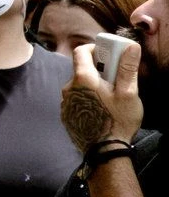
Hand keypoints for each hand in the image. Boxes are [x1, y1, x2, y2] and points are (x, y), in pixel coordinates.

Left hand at [65, 36, 145, 151]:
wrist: (104, 151)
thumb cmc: (118, 120)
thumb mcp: (128, 93)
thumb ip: (127, 68)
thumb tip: (131, 46)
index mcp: (82, 79)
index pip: (81, 52)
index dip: (94, 48)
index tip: (107, 53)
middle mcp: (68, 88)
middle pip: (81, 70)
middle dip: (98, 70)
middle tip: (115, 80)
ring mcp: (65, 102)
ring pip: (79, 87)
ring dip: (92, 87)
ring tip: (110, 99)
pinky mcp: (66, 115)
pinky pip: (77, 100)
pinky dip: (87, 100)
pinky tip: (101, 110)